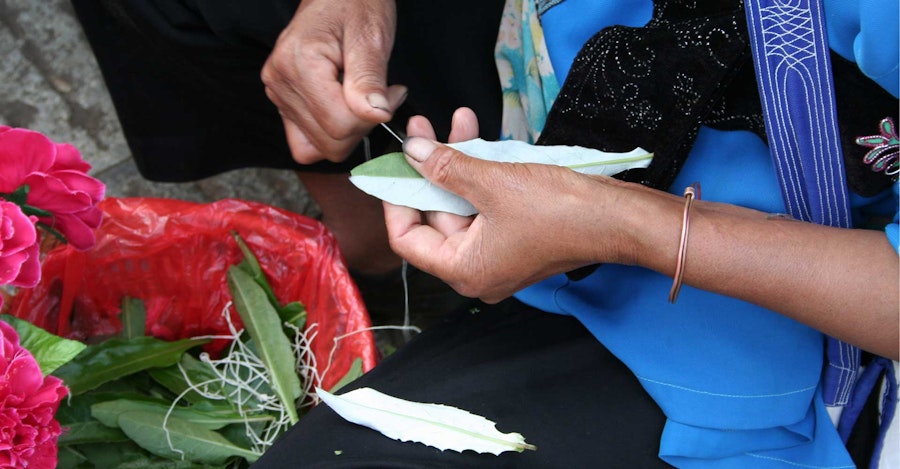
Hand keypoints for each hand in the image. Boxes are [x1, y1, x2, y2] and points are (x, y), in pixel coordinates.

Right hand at [261, 0, 407, 163]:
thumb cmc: (355, 4)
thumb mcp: (370, 35)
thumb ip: (370, 78)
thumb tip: (376, 115)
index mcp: (299, 63)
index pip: (340, 124)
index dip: (374, 117)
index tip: (393, 93)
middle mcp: (280, 82)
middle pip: (331, 141)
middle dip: (364, 125)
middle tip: (381, 94)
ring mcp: (278, 94)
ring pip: (321, 146)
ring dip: (351, 129)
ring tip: (364, 95)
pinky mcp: (283, 102)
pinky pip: (306, 143)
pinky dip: (330, 135)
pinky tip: (345, 110)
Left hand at [384, 108, 636, 302]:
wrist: (618, 218)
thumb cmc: (560, 211)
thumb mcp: (494, 183)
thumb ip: (447, 167)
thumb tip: (413, 152)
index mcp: (464, 270)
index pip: (408, 239)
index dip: (396, 198)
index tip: (395, 164)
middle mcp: (478, 269)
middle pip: (435, 216)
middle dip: (430, 168)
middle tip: (423, 130)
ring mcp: (498, 253)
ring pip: (462, 204)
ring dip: (457, 163)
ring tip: (454, 122)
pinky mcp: (516, 235)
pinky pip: (485, 204)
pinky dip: (480, 174)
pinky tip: (477, 137)